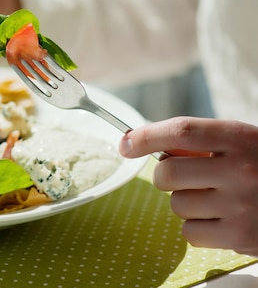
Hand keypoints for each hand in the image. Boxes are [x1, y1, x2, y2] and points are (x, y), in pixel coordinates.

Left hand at [119, 116, 257, 255]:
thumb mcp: (240, 141)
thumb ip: (199, 142)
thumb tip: (141, 143)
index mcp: (239, 138)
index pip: (181, 131)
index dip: (146, 136)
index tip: (126, 143)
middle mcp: (240, 170)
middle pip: (168, 173)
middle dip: (165, 176)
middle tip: (183, 177)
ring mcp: (240, 205)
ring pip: (176, 204)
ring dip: (185, 202)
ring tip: (214, 198)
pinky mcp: (240, 236)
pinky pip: (189, 232)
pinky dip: (197, 228)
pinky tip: (220, 219)